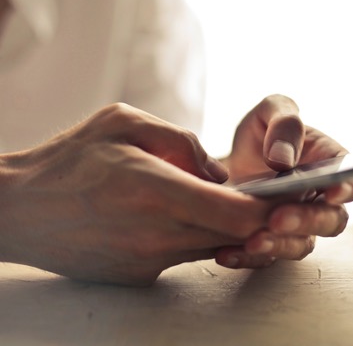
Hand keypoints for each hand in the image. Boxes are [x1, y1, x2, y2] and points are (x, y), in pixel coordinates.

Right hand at [0, 103, 282, 285]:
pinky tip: (174, 215)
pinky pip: (184, 255)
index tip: (281, 196)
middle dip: (254, 217)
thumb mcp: (123, 122)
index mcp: (157, 191)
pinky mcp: (139, 275)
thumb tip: (217, 172)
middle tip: (258, 195)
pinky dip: (193, 236)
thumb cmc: (68, 159)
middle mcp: (158, 234)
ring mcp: (149, 261)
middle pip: (234, 236)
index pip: (238, 214)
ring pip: (212, 247)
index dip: (269, 208)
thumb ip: (181, 141)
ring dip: (224, 226)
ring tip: (211, 199)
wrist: (20, 209)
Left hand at [216, 95, 352, 268]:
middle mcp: (319, 200)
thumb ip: (284, 123)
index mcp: (330, 165)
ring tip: (252, 241)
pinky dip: (247, 257)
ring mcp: (297, 225)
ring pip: (302, 245)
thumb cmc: (261, 134)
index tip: (332, 192)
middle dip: (307, 221)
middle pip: (332, 220)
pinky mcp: (271, 241)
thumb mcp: (270, 112)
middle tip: (277, 217)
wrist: (227, 161)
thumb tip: (283, 160)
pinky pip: (266, 257)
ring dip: (280, 245)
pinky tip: (226, 252)